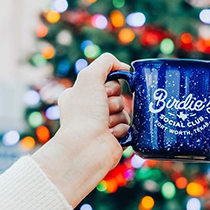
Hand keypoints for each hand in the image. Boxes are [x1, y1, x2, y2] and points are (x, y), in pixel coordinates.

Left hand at [33, 53, 130, 206]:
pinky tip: (111, 135)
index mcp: (80, 95)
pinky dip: (122, 129)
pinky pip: (129, 127)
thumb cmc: (84, 113)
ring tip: (106, 125)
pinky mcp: (115, 139)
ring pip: (125, 111)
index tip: (104, 92)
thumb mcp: (90, 76)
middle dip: (114, 101)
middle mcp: (90, 110)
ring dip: (118, 116)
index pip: (106, 81)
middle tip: (104, 109)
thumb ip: (106, 62)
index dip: (110, 85)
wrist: (87, 147)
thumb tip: (124, 67)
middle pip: (118, 95)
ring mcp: (102, 125)